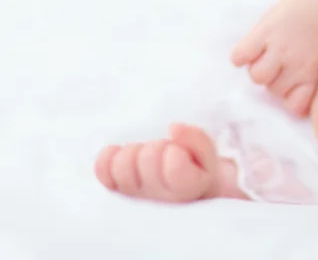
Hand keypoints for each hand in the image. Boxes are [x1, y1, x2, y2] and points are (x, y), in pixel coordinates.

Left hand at [95, 124, 219, 201]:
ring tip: (145, 154)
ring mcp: (135, 195)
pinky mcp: (116, 190)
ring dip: (134, 152)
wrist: (184, 186)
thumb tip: (173, 128)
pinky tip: (120, 153)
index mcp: (187, 188)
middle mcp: (159, 198)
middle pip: (148, 159)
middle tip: (164, 150)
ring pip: (123, 165)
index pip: (173, 166)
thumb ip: (196, 139)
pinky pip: (102, 171)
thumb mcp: (206, 152)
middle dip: (157, 147)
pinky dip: (108, 157)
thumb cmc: (195, 166)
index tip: (179, 151)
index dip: (174, 149)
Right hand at [231, 0, 317, 115]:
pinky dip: (241, 55)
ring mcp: (278, 48)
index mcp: (311, 75)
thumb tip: (292, 107)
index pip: (294, 107)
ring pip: (256, 77)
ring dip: (258, 68)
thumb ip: (308, 83)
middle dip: (274, 80)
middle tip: (279, 63)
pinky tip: (251, 48)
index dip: (289, 99)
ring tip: (265, 55)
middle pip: (273, 91)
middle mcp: (296, 64)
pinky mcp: (262, 32)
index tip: (291, 88)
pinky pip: (240, 56)